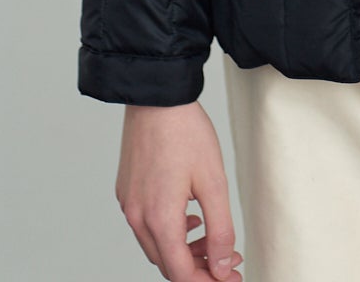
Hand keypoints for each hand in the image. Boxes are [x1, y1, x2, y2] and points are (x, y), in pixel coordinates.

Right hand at [116, 101, 243, 278]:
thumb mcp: (214, 182)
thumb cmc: (186, 133)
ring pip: (156, 247)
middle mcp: (138, 218)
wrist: (157, 96)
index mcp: (158, 220)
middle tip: (228, 260)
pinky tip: (189, 217)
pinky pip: (146, 227)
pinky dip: (168, 232)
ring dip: (183, 252)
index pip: (181, 274)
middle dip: (199, 268)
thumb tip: (224, 266)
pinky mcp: (126, 191)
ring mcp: (129, 204)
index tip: (232, 277)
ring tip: (210, 237)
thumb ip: (220, 230)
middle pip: (167, 265)